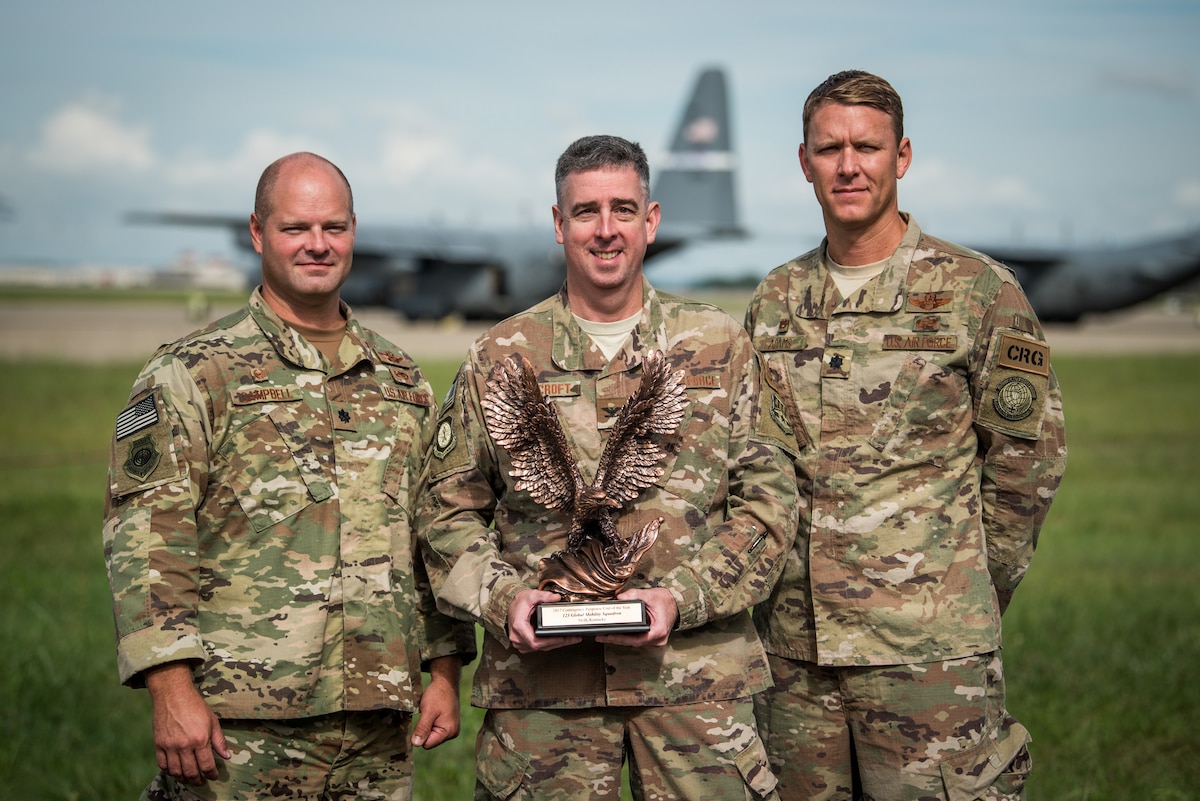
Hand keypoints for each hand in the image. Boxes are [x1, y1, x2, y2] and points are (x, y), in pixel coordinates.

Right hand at [144, 662, 230, 784]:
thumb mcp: (212, 721)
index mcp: (200, 739)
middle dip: (198, 780)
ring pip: (176, 771)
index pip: (207, 765)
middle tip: (202, 781)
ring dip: (184, 778)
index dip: (212, 774)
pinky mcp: (158, 744)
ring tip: (189, 779)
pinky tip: (175, 771)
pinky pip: (162, 765)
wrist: (173, 694)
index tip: (214, 776)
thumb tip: (227, 756)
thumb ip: (219, 740)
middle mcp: (184, 745)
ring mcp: (169, 746)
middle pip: (191, 772)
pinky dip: (169, 771)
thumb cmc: (195, 705)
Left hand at [412, 656, 461, 749]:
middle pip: (430, 741)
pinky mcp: (448, 724)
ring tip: (431, 712)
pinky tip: (434, 713)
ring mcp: (451, 729)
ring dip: (428, 725)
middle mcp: (452, 733)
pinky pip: (434, 729)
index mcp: (449, 732)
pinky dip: (431, 722)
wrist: (446, 682)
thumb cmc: (438, 694)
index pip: (427, 744)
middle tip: (428, 714)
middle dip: (425, 729)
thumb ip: (422, 728)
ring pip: (431, 735)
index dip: (421, 733)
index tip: (423, 719)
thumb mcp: (428, 711)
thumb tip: (416, 744)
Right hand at [507, 589, 581, 652]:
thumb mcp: (531, 595)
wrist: (511, 607)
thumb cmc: (519, 603)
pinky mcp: (524, 644)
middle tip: (574, 638)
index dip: (550, 641)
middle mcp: (518, 637)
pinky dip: (550, 644)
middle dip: (559, 642)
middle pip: (541, 646)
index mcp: (519, 627)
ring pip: (541, 648)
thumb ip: (544, 596)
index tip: (562, 638)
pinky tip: (561, 639)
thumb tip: (556, 598)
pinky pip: (539, 647)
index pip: (535, 641)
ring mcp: (520, 642)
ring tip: (571, 639)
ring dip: (557, 644)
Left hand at [595, 588, 677, 647]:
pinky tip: (616, 633)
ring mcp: (656, 641)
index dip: (620, 639)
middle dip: (616, 639)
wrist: (677, 603)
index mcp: (658, 631)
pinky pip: (638, 640)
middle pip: (634, 643)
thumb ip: (634, 595)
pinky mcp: (652, 639)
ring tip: (605, 635)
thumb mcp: (650, 595)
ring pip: (635, 643)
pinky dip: (627, 637)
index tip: (608, 636)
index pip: (636, 640)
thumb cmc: (666, 601)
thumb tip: (619, 597)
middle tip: (601, 636)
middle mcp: (658, 639)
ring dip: (621, 639)